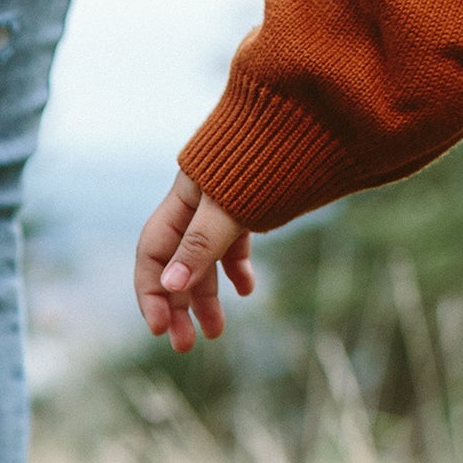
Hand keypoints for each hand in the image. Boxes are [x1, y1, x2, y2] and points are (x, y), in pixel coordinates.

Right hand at [135, 173, 253, 351]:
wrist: (311, 117)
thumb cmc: (265, 156)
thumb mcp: (229, 205)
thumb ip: (200, 244)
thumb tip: (169, 286)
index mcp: (181, 200)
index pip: (152, 255)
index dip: (151, 293)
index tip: (159, 329)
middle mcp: (195, 205)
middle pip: (175, 264)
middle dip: (178, 306)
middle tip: (185, 345)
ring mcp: (222, 208)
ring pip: (204, 260)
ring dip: (207, 297)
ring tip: (215, 333)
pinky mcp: (249, 209)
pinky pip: (233, 245)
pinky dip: (237, 269)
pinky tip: (246, 291)